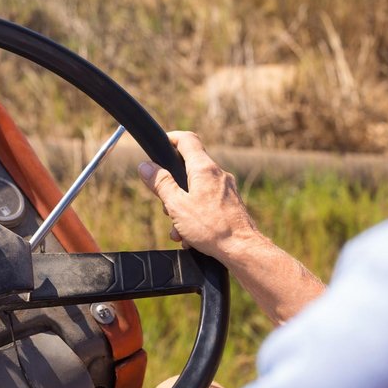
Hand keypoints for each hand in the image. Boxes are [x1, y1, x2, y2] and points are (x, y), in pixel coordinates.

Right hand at [138, 131, 258, 260]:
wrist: (242, 249)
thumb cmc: (211, 227)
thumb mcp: (177, 205)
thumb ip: (161, 184)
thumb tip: (146, 166)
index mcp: (204, 168)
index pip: (186, 139)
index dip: (170, 138)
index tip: (160, 145)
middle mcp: (218, 174)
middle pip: (188, 169)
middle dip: (172, 188)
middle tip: (165, 206)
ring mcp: (226, 189)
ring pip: (196, 190)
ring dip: (182, 208)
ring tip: (179, 230)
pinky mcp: (231, 204)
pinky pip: (207, 203)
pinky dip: (195, 216)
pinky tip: (191, 236)